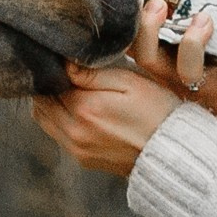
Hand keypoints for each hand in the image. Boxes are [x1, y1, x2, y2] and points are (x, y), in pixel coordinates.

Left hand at [30, 0, 216, 177]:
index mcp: (84, 107)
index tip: (61, 56)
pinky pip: (58, 135)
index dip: (53, 66)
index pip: (50, 80)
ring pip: (44, 119)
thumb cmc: (158, 112)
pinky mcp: (83, 160)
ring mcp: (77, 149)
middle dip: (48, 84)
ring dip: (51, 103)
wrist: (175, 155)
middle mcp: (74, 131)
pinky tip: (78, 109)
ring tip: (69, 88)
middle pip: (41, 101)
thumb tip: (63, 61)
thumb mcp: (130, 82)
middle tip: (62, 70)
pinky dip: (59, 120)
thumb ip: (93, 72)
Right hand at [129, 0, 216, 124]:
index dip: (132, 25)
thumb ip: (175, 20)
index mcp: (159, 61)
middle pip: (147, 58)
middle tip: (162, 5)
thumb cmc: (206, 68)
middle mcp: (173, 75)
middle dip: (150, 29)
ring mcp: (201, 85)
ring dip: (192, 41)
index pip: (133, 46)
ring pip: (187, 70)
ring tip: (206, 19)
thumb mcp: (183, 49)